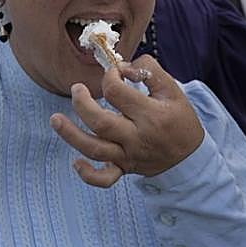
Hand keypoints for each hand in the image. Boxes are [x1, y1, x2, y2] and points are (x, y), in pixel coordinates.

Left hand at [50, 55, 204, 187]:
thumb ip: (150, 71)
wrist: (190, 159)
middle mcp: (137, 137)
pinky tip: (76, 162)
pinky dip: (88, 174)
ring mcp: (128, 156)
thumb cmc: (179, 120)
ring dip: (71, 135)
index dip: (110, 77)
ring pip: (94, 148)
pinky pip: (104, 179)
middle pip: (100, 121)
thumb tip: (124, 68)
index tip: (115, 74)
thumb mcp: (174, 90)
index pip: (117, 92)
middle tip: (76, 88)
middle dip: (82, 103)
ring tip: (54, 119)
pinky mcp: (124, 169)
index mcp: (151, 114)